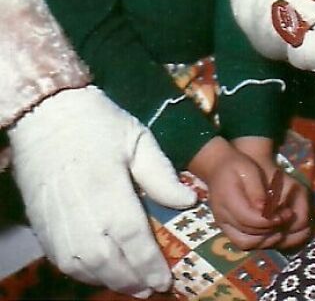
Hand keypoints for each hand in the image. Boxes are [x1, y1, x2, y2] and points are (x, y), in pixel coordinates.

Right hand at [9, 86, 194, 296]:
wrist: (47, 115)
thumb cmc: (97, 123)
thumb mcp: (136, 139)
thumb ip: (161, 174)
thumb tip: (187, 201)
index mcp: (109, 193)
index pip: (134, 242)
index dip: (150, 266)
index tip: (166, 280)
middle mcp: (82, 217)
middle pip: (110, 263)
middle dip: (133, 280)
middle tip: (152, 288)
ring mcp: (59, 225)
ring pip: (86, 268)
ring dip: (110, 280)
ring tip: (132, 285)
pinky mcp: (43, 227)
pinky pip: (64, 262)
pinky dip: (85, 273)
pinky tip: (101, 271)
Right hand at [190, 137, 309, 250]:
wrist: (217, 168)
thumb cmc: (236, 166)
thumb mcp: (248, 170)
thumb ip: (256, 190)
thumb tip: (265, 209)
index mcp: (227, 200)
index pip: (248, 219)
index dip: (268, 221)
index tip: (284, 215)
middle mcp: (222, 217)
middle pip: (247, 235)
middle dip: (269, 231)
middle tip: (286, 220)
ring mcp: (223, 225)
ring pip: (243, 243)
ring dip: (264, 240)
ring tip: (281, 229)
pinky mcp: (226, 228)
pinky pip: (241, 241)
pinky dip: (257, 241)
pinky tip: (270, 232)